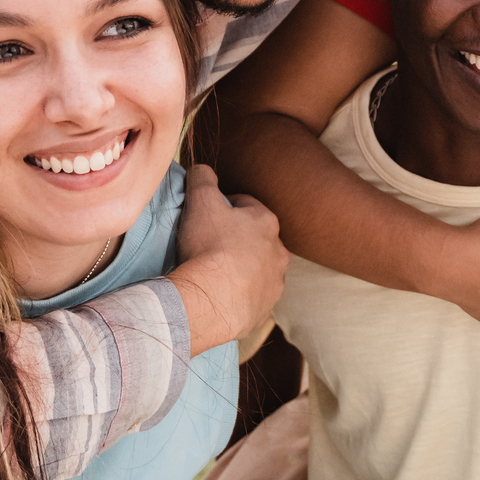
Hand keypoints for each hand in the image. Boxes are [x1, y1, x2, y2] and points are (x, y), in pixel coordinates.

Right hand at [172, 164, 289, 356]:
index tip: (208, 212)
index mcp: (267, 222)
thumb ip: (203, 178)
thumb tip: (203, 169)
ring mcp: (274, 284)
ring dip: (242, 268)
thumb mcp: (201, 200)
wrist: (212, 300)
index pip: (247, 205)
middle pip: (256, 239)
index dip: (226, 205)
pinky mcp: (264, 310)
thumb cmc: (210, 245)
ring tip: (216, 272)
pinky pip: (251, 297)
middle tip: (210, 243)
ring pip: (258, 269)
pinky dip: (239, 294)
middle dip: (237, 238)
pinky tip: (220, 294)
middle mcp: (278, 252)